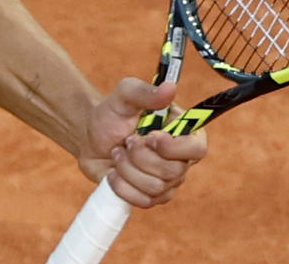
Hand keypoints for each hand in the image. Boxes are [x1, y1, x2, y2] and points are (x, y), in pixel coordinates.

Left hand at [77, 78, 208, 208]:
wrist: (91, 138)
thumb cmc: (113, 113)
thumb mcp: (125, 95)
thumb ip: (146, 92)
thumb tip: (170, 87)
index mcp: (185, 132)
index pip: (197, 148)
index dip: (174, 147)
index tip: (149, 136)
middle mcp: (181, 159)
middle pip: (172, 172)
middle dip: (141, 157)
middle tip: (127, 141)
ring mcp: (168, 182)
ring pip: (155, 187)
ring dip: (128, 169)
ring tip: (118, 153)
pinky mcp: (151, 197)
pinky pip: (142, 201)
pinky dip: (122, 186)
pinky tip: (114, 172)